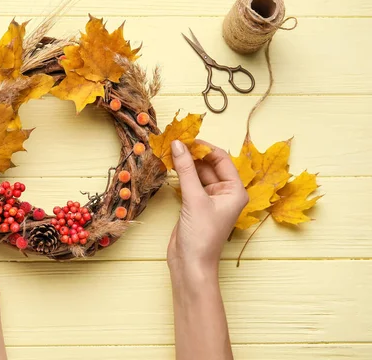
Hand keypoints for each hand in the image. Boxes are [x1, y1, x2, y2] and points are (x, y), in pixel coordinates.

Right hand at [167, 140, 247, 273]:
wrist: (190, 265)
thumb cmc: (201, 236)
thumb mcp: (194, 199)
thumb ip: (185, 170)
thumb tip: (177, 144)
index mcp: (235, 190)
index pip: (220, 158)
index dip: (203, 146)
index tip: (184, 137)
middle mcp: (225, 193)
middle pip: (208, 164)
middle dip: (192, 153)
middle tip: (172, 141)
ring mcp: (210, 199)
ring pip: (197, 173)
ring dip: (184, 162)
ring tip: (168, 150)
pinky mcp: (195, 205)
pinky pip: (189, 183)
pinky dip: (180, 174)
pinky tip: (169, 165)